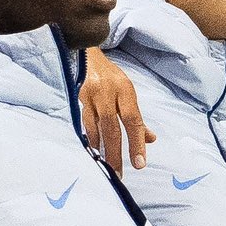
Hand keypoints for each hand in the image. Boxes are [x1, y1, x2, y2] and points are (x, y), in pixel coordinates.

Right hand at [80, 45, 153, 172]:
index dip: (137, 143)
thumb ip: (136, 116)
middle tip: (118, 173)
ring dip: (101, 149)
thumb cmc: (108, 75)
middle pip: (113, 128)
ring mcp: (89, 94)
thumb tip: (149, 138)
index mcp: (124, 89)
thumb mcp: (126, 91)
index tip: (140, 163)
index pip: (133, 120)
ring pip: (96, 127)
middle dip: (117, 152)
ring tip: (105, 167)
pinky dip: (90, 139)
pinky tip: (92, 151)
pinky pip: (83, 123)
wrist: (83, 52)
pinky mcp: (75, 97)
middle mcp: (107, 91)